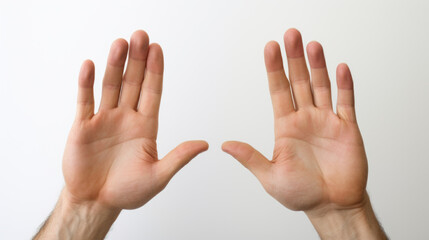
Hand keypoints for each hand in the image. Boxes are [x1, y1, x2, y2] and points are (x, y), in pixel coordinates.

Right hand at [63, 30, 207, 210]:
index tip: (158, 50)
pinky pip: (85, 101)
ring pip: (110, 86)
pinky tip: (90, 66)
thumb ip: (178, 158)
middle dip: (137, 60)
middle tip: (141, 36)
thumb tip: (205, 144)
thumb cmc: (128, 192)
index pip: (153, 93)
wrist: (96, 202)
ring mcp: (104, 120)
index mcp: (146, 127)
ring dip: (114, 65)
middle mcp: (126, 118)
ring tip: (120, 44)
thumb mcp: (158, 177)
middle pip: (133, 83)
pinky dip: (87, 84)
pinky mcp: (83, 126)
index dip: (155, 71)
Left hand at [222, 29, 385, 238]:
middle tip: (291, 35)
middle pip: (299, 82)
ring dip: (318, 66)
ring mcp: (327, 121)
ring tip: (312, 46)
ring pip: (321, 86)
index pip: (278, 91)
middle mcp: (305, 119)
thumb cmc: (302, 194)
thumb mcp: (270, 176)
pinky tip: (340, 69)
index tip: (270, 48)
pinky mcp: (347, 128)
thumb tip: (225, 145)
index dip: (274, 69)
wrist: (332, 206)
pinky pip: (346, 102)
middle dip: (294, 59)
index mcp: (286, 127)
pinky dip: (344, 85)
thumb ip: (250, 157)